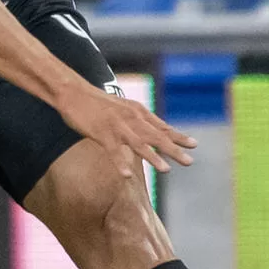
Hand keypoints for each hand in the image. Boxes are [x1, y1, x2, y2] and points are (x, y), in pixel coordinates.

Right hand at [57, 83, 197, 176]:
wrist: (73, 92)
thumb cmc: (96, 103)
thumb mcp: (122, 108)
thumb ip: (136, 119)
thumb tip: (150, 129)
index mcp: (137, 112)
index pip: (161, 126)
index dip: (178, 136)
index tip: (194, 144)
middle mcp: (131, 118)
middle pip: (156, 136)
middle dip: (173, 149)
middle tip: (189, 161)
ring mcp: (117, 126)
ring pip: (138, 144)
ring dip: (153, 157)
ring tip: (166, 169)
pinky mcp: (101, 133)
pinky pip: (113, 150)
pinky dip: (120, 163)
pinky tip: (127, 175)